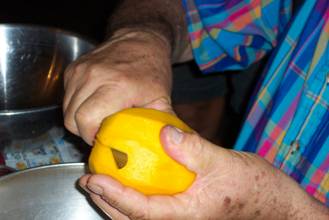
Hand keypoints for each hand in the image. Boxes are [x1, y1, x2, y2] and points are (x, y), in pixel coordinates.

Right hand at [63, 30, 172, 144]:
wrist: (141, 40)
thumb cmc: (152, 69)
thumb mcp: (161, 98)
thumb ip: (160, 124)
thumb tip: (166, 146)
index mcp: (117, 86)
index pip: (86, 120)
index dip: (92, 136)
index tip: (103, 140)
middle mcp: (94, 76)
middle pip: (71, 118)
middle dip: (84, 131)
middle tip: (100, 132)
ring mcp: (81, 70)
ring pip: (66, 109)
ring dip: (79, 119)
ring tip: (98, 118)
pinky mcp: (74, 68)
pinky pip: (67, 96)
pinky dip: (76, 105)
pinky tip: (94, 103)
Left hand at [80, 126, 328, 218]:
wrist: (276, 206)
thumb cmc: (256, 189)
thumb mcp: (225, 164)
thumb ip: (192, 149)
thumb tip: (164, 132)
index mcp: (185, 214)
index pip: (139, 210)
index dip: (113, 194)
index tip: (92, 178)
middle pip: (132, 219)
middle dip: (107, 202)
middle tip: (89, 181)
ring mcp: (183, 219)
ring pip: (141, 217)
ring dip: (118, 202)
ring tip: (102, 183)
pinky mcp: (188, 212)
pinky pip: (154, 208)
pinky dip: (136, 198)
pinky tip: (134, 183)